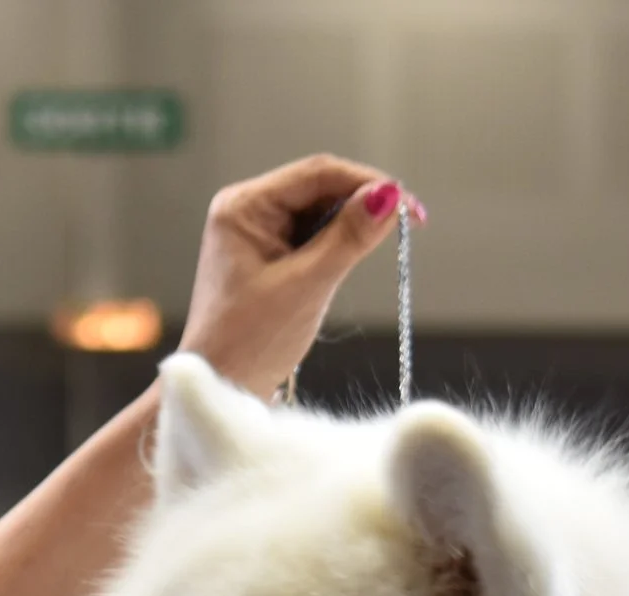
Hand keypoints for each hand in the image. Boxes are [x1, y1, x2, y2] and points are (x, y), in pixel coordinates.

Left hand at [176, 155, 412, 399]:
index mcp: (244, 207)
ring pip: (320, 212)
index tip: (409, 207)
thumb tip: (390, 196)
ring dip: (351, 227)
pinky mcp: (267, 253)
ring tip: (376, 248)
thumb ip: (349, 237)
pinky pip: (312, 235)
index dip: (369, 183)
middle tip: (409, 225)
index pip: (318, 174)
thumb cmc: (251, 343)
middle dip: (363, 204)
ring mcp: (256, 231)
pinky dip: (336, 245)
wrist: (219, 387)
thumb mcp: (307, 286)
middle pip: (320, 188)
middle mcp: (247, 209)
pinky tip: (347, 262)